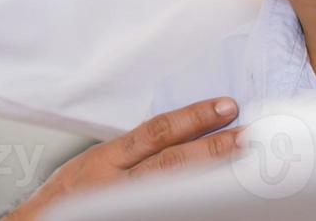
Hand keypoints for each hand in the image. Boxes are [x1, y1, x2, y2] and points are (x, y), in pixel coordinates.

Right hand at [5, 97, 240, 219]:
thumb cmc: (67, 200)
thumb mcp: (94, 166)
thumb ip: (131, 154)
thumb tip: (179, 137)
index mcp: (106, 160)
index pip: (156, 131)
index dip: (193, 118)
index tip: (228, 107)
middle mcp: (114, 183)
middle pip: (171, 162)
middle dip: (212, 148)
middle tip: (249, 137)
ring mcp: (123, 205)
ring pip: (171, 191)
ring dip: (208, 179)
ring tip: (243, 169)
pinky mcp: (127, 218)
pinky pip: (166, 213)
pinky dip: (189, 208)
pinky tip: (214, 205)